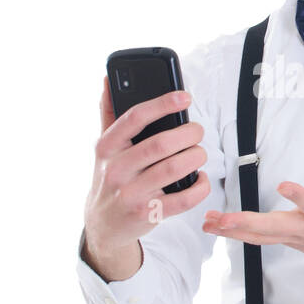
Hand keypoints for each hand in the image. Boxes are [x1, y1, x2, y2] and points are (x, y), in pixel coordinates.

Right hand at [83, 76, 211, 278]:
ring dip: (196, 157)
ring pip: (174, 169)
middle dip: (188, 134)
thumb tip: (108, 80)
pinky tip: (201, 178)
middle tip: (197, 131)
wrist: (103, 223)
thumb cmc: (109, 178)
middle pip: (161, 144)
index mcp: (107, 147)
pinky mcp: (149, 214)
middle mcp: (117, 170)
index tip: (184, 97)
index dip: (163, 104)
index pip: (135, 118)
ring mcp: (132, 194)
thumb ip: (108, 112)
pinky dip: (200, 186)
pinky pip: (184, 199)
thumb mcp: (104, 147)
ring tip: (199, 153)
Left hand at [202, 146, 303, 294]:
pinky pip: (262, 239)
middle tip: (219, 218)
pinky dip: (240, 233)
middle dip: (245, 223)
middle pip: (274, 227)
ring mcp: (299, 239)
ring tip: (208, 222)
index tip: (284, 185)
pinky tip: (219, 228)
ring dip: (233, 229)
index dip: (301, 196)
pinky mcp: (293, 241)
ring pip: (262, 235)